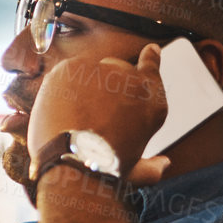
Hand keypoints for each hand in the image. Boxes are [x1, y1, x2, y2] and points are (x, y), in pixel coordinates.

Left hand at [27, 43, 169, 180]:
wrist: (75, 161)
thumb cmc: (105, 170)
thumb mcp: (135, 172)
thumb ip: (151, 166)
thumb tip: (164, 164)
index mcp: (153, 102)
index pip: (153, 67)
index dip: (150, 59)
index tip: (149, 51)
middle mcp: (133, 80)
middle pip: (116, 68)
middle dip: (104, 85)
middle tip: (90, 112)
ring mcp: (100, 69)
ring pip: (88, 70)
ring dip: (80, 87)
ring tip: (72, 116)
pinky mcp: (73, 67)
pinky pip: (66, 72)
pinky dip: (61, 86)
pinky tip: (58, 107)